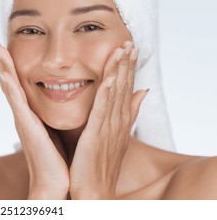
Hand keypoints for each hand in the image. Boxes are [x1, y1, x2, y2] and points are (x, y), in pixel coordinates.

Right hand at [0, 41, 69, 199]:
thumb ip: (52, 116)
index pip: (18, 84)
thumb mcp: (55, 130)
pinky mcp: (27, 128)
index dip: (10, 65)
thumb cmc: (56, 159)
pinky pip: (17, 105)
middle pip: (9, 82)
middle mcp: (22, 114)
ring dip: (2, 67)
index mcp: (30, 114)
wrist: (54, 184)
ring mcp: (22, 120)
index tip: (5, 47)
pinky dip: (9, 89)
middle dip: (1, 61)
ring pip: (9, 88)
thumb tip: (61, 104)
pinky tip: (4, 75)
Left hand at [69, 41, 148, 198]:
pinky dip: (106, 95)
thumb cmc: (99, 165)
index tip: (130, 48)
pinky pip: (102, 113)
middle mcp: (116, 123)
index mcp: (118, 122)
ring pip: (115, 96)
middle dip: (127, 64)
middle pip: (124, 88)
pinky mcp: (95, 137)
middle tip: (130, 41)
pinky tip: (108, 78)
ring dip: (119, 72)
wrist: (92, 193)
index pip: (125, 90)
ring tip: (122, 50)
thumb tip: (142, 92)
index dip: (128, 68)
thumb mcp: (115, 136)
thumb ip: (127, 113)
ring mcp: (107, 130)